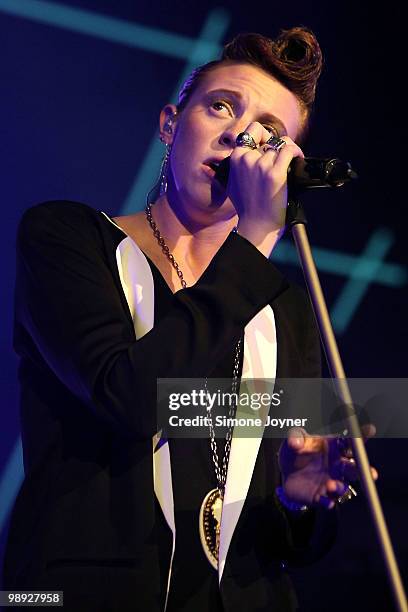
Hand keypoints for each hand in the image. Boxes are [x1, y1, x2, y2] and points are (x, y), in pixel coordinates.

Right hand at [228, 122, 303, 255]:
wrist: (256, 224)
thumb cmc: (246, 207)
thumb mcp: (232, 183)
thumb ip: (237, 167)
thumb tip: (244, 157)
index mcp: (235, 158)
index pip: (251, 131)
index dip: (263, 134)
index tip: (269, 144)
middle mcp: (247, 159)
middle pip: (269, 137)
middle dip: (277, 144)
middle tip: (282, 154)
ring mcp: (261, 165)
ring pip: (280, 144)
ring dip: (289, 151)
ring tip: (291, 161)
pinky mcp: (275, 173)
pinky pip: (289, 150)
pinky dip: (296, 152)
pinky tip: (298, 159)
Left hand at [278, 425, 377, 509]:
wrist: (284, 473)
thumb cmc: (295, 452)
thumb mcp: (294, 440)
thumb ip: (295, 438)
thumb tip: (296, 442)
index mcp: (334, 448)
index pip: (350, 442)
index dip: (361, 436)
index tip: (370, 429)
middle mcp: (337, 466)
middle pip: (354, 468)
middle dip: (364, 470)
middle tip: (370, 473)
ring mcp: (331, 481)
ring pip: (343, 487)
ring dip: (339, 487)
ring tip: (331, 485)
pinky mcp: (321, 496)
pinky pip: (328, 501)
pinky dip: (328, 502)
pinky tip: (326, 502)